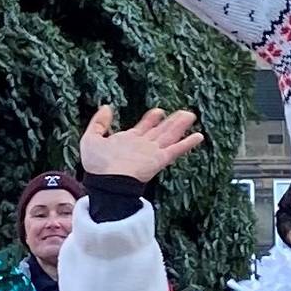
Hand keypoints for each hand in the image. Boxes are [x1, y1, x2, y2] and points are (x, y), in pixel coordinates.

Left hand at [75, 106, 204, 182]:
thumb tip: (107, 107)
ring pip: (170, 135)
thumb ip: (99, 123)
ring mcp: (152, 152)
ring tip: (191, 116)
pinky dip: (187, 143)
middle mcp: (143, 146)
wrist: (106, 183)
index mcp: (129, 141)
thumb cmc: (97, 165)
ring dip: (181, 126)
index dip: (151, 119)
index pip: (144, 127)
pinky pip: (176, 149)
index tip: (159, 111)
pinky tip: (199, 136)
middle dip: (172, 121)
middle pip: (161, 131)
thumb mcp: (91, 138)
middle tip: (184, 112)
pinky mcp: (159, 160)